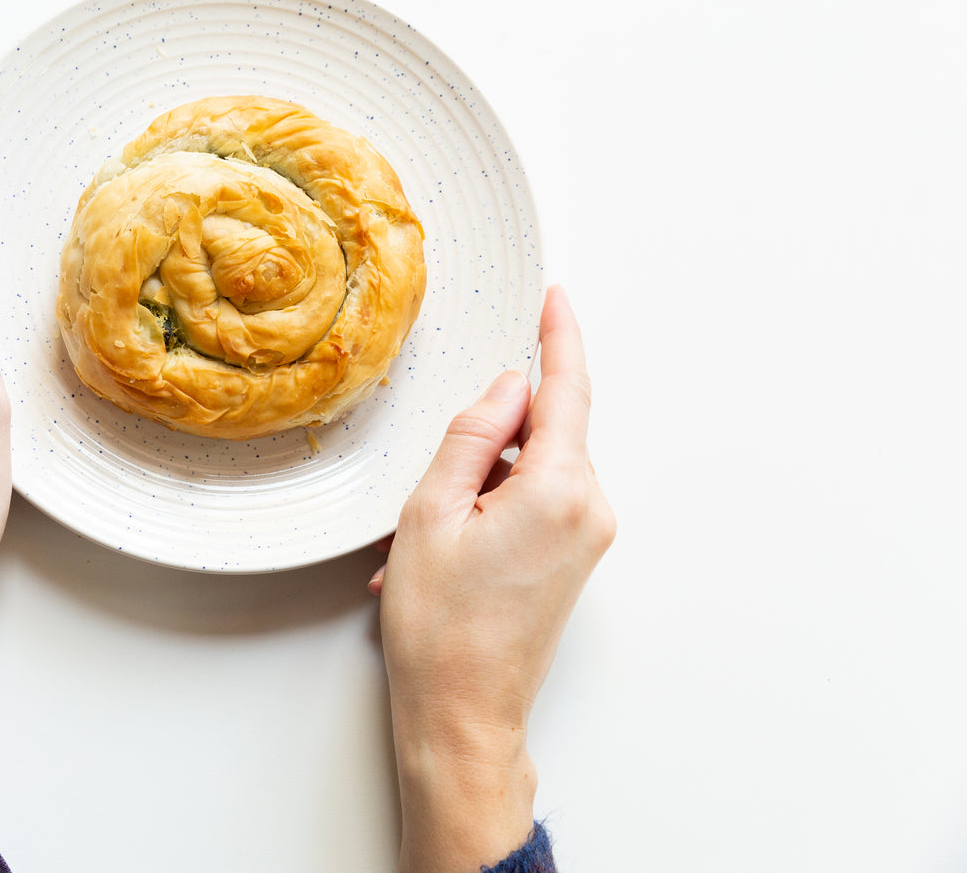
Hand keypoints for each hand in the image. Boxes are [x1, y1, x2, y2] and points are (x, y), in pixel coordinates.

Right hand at [374, 286, 614, 872]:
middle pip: (544, 430)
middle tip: (431, 483)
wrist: (463, 715)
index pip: (566, 390)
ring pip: (533, 467)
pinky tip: (442, 547)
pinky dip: (486, 507)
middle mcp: (590, 509)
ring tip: (422, 536)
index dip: (558, 336)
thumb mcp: (431, 512)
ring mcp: (587, 537)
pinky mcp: (574, 559)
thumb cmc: (439, 626)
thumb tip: (506, 388)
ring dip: (477, 481)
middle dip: (487, 436)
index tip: (556, 296)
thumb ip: (472, 435)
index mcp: (560, 489)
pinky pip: (534, 502)